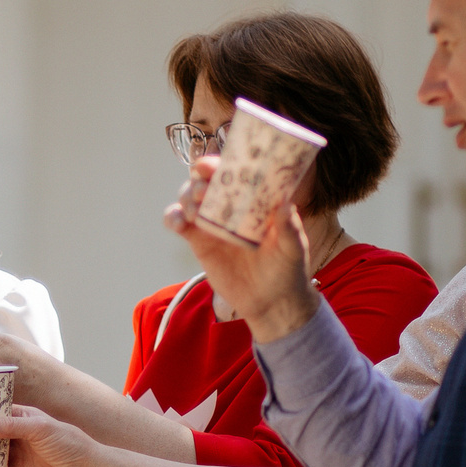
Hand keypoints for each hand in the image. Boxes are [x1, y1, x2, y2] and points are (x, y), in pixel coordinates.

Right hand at [162, 155, 318, 342]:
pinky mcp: (198, 241)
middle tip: (203, 190)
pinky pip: (178, 223)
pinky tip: (176, 223)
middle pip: (206, 180)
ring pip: (189, 198)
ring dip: (186, 196)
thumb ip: (288, 227)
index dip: (220, 164)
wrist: (270, 302)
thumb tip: (285, 203)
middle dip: (198, 179)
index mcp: (253, 199)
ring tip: (193, 211)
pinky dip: (172, 218)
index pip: (233, 173)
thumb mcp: (293, 247)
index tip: (211, 166)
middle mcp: (230, 206)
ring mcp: (211, 222)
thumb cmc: (287, 269)